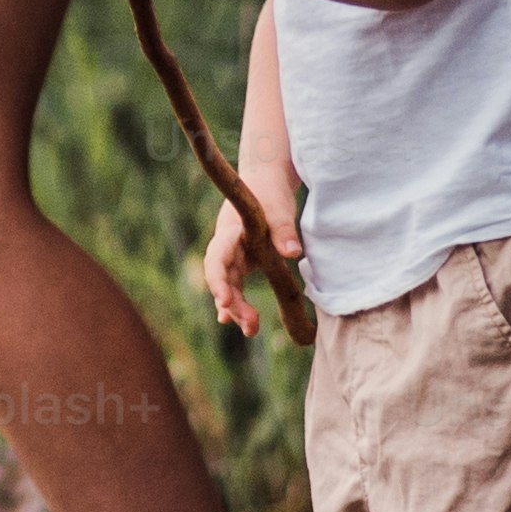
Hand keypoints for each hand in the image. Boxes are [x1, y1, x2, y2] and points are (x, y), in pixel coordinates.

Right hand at [198, 189, 280, 338]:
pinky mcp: (243, 262)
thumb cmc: (270, 192)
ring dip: (237, 309)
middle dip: (232, 303)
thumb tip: (293, 253)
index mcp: (229, 231)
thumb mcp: (279, 208)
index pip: (217, 259)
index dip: (218, 281)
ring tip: (252, 330)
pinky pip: (236, 286)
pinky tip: (241, 324)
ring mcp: (233, 255)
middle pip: (222, 279)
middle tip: (250, 325)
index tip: (225, 301)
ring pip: (229, 286)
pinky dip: (237, 305)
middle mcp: (226, 246)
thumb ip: (283, 230)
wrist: (265, 181)